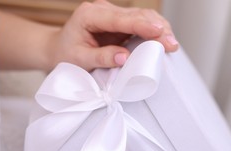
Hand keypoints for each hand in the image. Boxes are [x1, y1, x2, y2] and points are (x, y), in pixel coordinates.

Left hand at [49, 0, 177, 70]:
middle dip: (156, 28)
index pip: (121, 19)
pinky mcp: (119, 23)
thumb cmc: (65, 54)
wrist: (58, 49)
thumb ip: (101, 57)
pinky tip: (163, 39)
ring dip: (158, 28)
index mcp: (90, 15)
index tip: (159, 33)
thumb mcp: (79, 59)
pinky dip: (153, 31)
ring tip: (172, 43)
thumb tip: (125, 58)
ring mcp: (112, 15)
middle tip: (172, 44)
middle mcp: (103, 10)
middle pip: (136, 14)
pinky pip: (139, 23)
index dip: (142, 25)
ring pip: (141, 16)